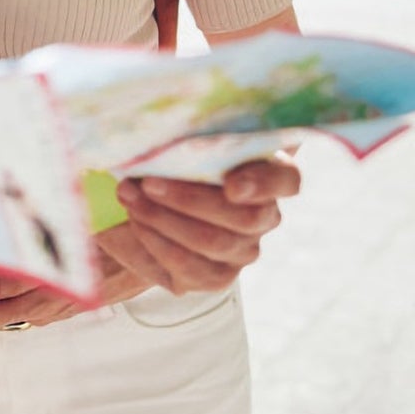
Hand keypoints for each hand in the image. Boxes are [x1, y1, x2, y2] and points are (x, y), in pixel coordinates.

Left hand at [0, 243, 149, 331]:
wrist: (148, 259)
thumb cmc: (109, 254)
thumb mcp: (61, 262)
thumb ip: (23, 278)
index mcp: (37, 307)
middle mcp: (40, 313)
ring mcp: (51, 307)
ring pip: (3, 304)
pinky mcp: (60, 297)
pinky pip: (23, 295)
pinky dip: (7, 278)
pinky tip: (9, 253)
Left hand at [98, 153, 301, 294]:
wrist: (138, 206)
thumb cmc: (164, 161)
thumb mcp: (173, 142)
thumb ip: (181, 139)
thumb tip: (157, 136)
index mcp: (266, 172)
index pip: (285, 179)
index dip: (263, 183)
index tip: (232, 185)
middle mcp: (263, 215)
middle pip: (245, 217)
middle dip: (189, 199)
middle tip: (147, 183)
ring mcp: (243, 250)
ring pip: (212, 241)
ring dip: (163, 218)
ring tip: (129, 196)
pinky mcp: (215, 276)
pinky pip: (188, 266)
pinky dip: (155, 240)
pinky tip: (135, 220)